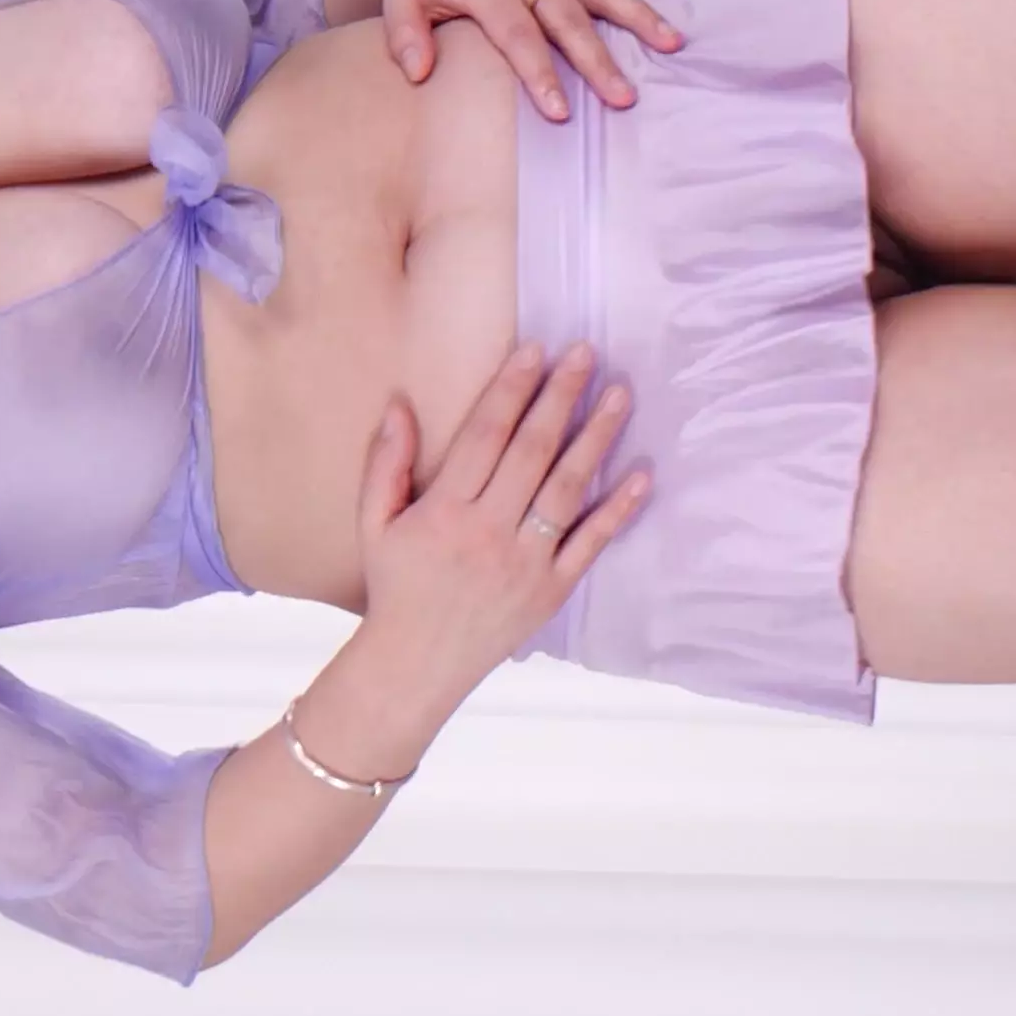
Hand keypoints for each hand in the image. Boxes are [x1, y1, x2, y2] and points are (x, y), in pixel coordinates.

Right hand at [353, 338, 650, 685]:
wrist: (416, 665)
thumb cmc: (396, 587)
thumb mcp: (373, 524)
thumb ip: (385, 463)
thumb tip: (399, 404)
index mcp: (444, 511)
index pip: (485, 436)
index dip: (511, 389)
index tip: (535, 350)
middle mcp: (488, 533)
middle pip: (532, 452)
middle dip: (560, 398)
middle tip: (587, 353)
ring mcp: (525, 563)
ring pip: (566, 490)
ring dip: (596, 438)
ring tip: (619, 395)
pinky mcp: (552, 591)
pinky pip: (590, 544)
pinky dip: (618, 511)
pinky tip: (642, 475)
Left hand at [375, 0, 694, 118]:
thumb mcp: (401, 0)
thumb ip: (404, 35)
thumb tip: (417, 72)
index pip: (517, 35)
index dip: (538, 73)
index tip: (560, 112)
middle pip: (568, 19)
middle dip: (597, 59)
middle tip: (623, 98)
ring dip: (639, 15)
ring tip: (671, 44)